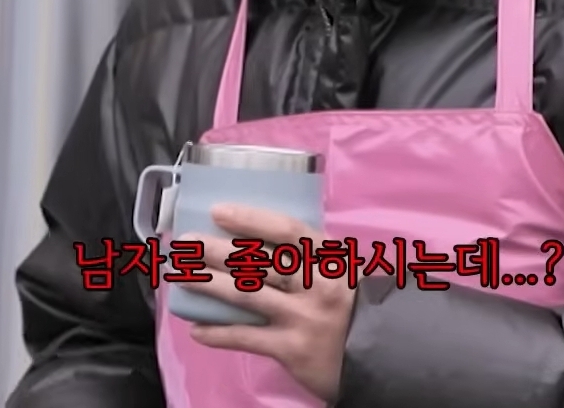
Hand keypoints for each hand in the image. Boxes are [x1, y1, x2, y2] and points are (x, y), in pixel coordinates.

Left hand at [180, 204, 356, 403]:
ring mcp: (301, 317)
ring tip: (182, 276)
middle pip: (258, 261)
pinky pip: (247, 338)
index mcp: (327, 256)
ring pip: (246, 295)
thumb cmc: (354, 301)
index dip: (250, 219)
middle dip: (216, 250)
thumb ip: (309, 252)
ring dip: (209, 284)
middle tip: (185, 242)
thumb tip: (264, 231)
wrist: (381, 353)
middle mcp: (314, 283)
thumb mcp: (341, 266)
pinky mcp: (292, 349)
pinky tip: (196, 328)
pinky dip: (219, 333)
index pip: (286, 230)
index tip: (219, 211)